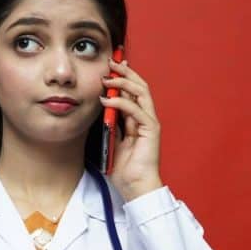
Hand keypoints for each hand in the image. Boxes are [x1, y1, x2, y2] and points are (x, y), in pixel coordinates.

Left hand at [100, 51, 163, 200]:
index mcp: (137, 120)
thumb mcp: (110, 141)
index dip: (123, 76)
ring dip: (123, 82)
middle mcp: (146, 118)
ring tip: (108, 77)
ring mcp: (150, 123)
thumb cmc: (124, 169)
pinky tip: (107, 100)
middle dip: (125, 72)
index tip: (109, 66)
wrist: (135, 187)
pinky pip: (136, 110)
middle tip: (110, 62)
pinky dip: (121, 103)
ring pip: (140, 92)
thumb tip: (99, 107)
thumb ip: (109, 124)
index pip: (132, 91)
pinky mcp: (151, 130)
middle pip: (139, 86)